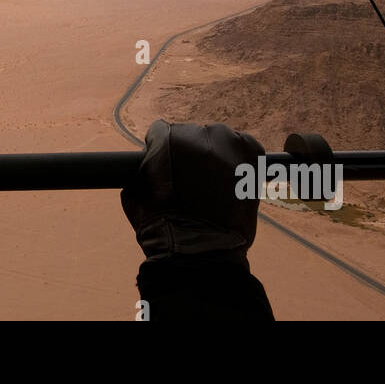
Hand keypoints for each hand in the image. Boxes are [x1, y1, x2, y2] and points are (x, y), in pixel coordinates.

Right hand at [121, 120, 263, 261]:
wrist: (198, 252)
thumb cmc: (161, 228)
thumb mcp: (133, 192)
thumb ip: (141, 168)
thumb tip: (149, 163)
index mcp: (164, 139)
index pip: (161, 131)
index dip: (161, 151)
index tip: (166, 168)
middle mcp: (196, 135)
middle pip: (191, 133)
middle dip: (188, 154)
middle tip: (191, 181)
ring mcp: (226, 146)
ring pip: (219, 138)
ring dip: (215, 154)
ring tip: (213, 183)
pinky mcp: (251, 159)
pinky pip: (247, 146)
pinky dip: (241, 157)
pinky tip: (234, 176)